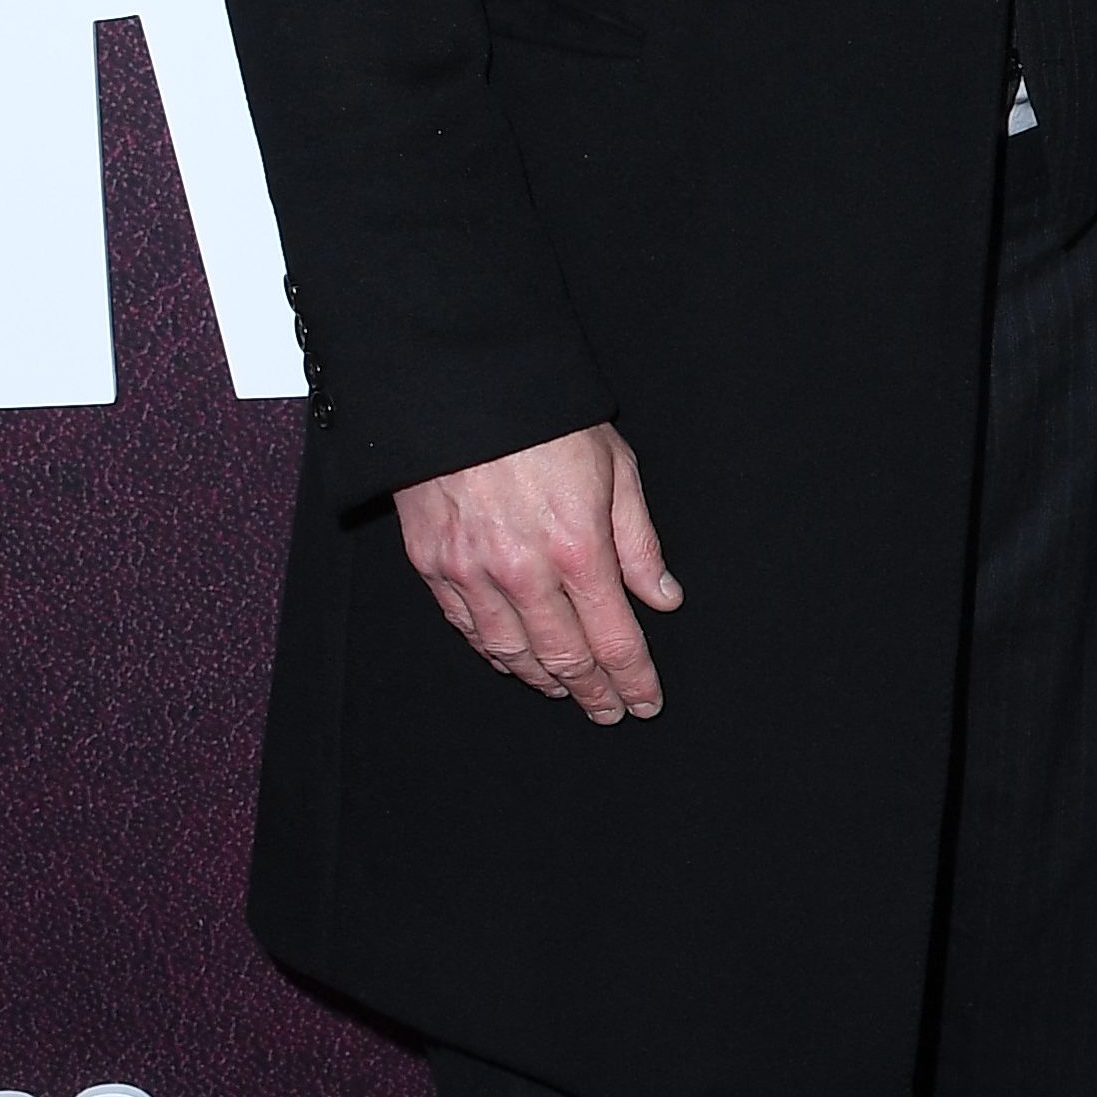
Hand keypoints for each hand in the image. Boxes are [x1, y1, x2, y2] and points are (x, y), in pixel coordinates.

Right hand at [394, 422, 681, 724]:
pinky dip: (494, 652)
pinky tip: (512, 659)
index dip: (632, 679)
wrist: (462, 386)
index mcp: (578, 547)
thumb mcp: (616, 467)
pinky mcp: (433, 564)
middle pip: (564, 658)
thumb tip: (663, 598)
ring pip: (511, 653)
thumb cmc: (546, 418)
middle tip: (609, 710)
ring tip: (566, 689)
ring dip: (543, 679)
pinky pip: (467, 628)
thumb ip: (639, 542)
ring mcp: (472, 572)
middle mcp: (523, 572)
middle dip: (592, 692)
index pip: (614, 639)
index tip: (645, 702)